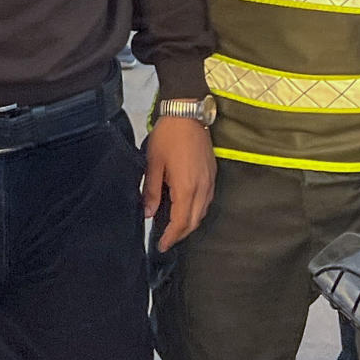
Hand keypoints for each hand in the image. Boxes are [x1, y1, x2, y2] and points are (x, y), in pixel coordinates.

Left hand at [144, 118, 215, 251]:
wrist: (187, 113)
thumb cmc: (168, 136)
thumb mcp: (153, 163)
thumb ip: (151, 191)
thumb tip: (147, 213)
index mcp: (186, 187)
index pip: (181, 222)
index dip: (171, 236)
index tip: (161, 245)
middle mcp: (202, 188)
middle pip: (194, 221)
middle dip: (180, 234)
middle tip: (166, 240)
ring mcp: (210, 181)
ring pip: (202, 212)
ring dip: (190, 223)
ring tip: (174, 228)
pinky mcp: (212, 174)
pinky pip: (207, 200)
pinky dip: (197, 210)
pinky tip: (186, 209)